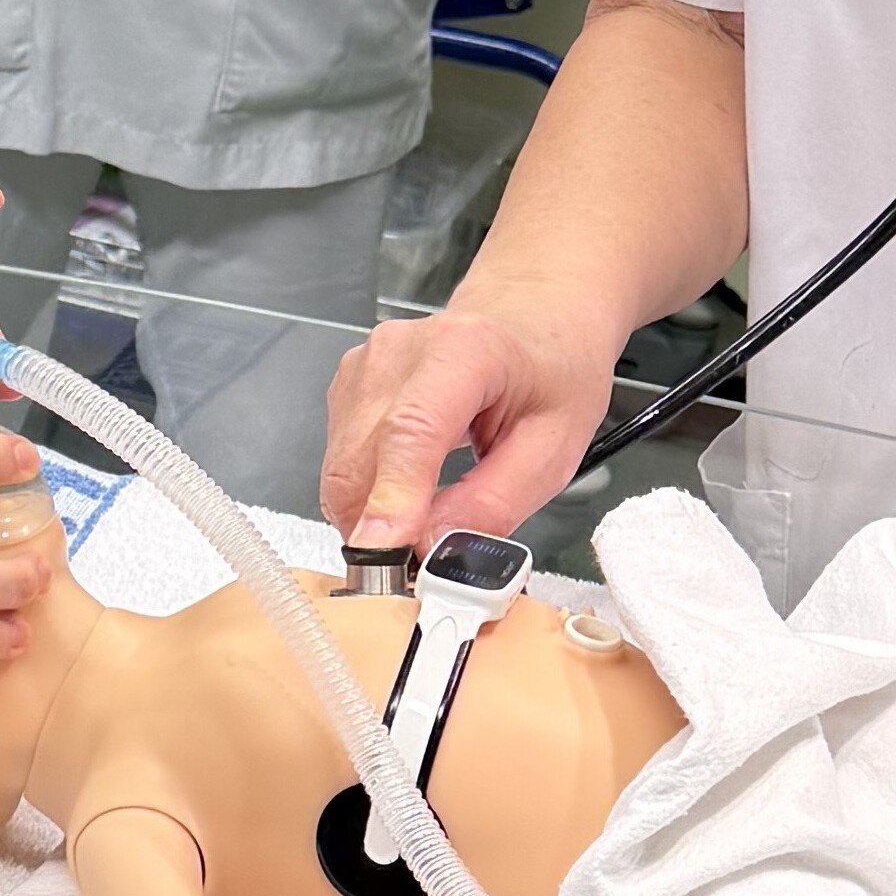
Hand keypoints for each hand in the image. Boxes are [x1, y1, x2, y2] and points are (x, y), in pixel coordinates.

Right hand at [318, 303, 619, 548]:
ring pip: (341, 468)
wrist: (530, 318)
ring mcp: (363, 365)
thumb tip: (435, 549)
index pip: (411, 430)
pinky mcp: (347, 386)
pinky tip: (408, 496)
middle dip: (379, 530)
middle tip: (421, 576)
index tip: (387, 554)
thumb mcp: (555, 448)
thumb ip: (495, 502)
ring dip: (370, 517)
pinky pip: (340, 461)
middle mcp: (397, 351)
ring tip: (425, 528)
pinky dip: (366, 495)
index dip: (394, 497)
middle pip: (361, 458)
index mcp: (464, 351)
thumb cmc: (551, 373)